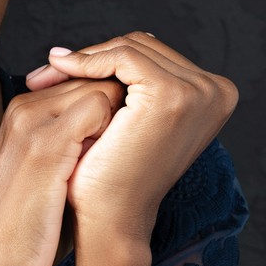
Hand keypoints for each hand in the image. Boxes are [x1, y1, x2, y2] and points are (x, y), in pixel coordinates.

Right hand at [0, 74, 126, 265]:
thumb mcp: (53, 177)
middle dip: (125, 106)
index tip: (132, 138)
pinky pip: (99, 108)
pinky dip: (119, 128)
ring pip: (100, 88)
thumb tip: (123, 137)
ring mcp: (33, 122)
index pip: (85, 81)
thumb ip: (79, 148)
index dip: (118, 105)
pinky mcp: (45, 144)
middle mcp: (25, 108)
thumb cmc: (28, 229)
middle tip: (139, 144)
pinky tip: (121, 160)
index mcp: (24, 113)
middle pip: (95, 79)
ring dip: (124, 116)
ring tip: (130, 154)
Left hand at [25, 32, 238, 242]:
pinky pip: (124, 56)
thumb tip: (97, 45)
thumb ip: (131, 83)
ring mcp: (198, 91)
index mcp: (216, 94)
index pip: (154, 54)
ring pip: (132, 48)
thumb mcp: (130, 121)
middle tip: (49, 68)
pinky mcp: (171, 94)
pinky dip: (89, 61)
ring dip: (87, 59)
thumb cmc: (113, 176)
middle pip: (145, 47)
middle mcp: (217, 90)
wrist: (111, 219)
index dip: (106, 57)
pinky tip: (61, 72)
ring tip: (49, 73)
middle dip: (94, 55)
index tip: (62, 67)